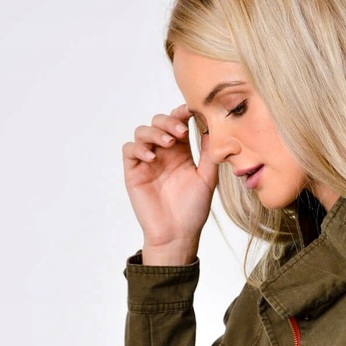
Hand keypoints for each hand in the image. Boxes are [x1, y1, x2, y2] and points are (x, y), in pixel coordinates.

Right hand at [121, 103, 218, 259]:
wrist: (177, 234)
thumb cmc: (193, 210)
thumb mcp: (207, 178)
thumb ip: (209, 153)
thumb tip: (215, 127)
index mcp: (180, 152)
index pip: (178, 124)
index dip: (181, 113)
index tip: (191, 110)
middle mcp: (163, 153)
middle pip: (158, 122)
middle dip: (168, 121)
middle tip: (180, 132)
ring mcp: (147, 161)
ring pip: (142, 131)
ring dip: (155, 132)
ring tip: (168, 144)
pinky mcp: (134, 172)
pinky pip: (129, 150)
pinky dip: (139, 148)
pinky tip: (153, 158)